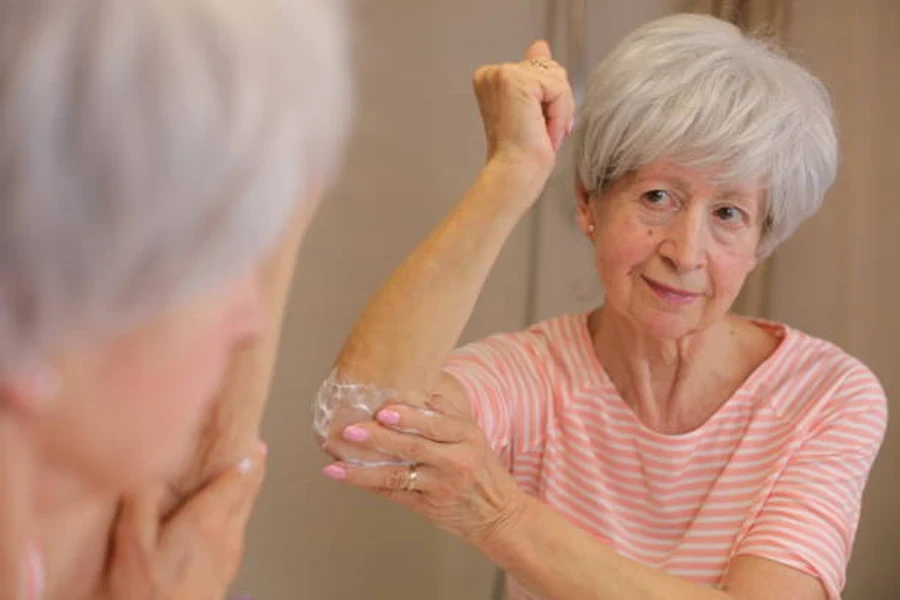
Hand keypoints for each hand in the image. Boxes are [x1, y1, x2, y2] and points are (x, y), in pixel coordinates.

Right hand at [99, 444, 266, 599]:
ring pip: (244, 512)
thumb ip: (140, 503)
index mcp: (207, 519)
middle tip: (259, 448)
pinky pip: (236, 530)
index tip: (254, 438)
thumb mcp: (132, 544)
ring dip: (247, 490)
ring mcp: (229, 554)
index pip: (236, 479)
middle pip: (247, 493)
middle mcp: (227, 533)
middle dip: (253, 469)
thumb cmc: (146, 594)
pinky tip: (226, 514)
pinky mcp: (224, 571)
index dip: (246, 457)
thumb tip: (149, 471)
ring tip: (247, 472)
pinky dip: (238, 511)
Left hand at [320, 395, 526, 545]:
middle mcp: (456, 459)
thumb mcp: (472, 435)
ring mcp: (441, 485)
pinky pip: (394, 492)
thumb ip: (445, 413)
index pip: (436, 423)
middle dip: (380, 438)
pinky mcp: (429, 505)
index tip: (384, 410)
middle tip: (352, 429)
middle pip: (415, 446)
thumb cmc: (480, 468)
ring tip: (337, 461)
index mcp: (467, 435)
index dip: (409, 417)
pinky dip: (368, 483)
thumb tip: (411, 387)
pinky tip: (345, 475)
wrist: (497, 513)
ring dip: (364, 468)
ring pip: (399, 473)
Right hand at [474, 40, 575, 175]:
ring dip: (560, 111)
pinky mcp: (518, 81)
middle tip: (541, 132)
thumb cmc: (521, 152)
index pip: (540, 70)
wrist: (514, 173)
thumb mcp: (533, 107)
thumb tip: (540, 45)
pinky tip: (543, 131)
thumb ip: (536, 74)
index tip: (535, 125)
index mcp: (492, 77)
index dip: (548, 100)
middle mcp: (493, 72)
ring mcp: (503, 74)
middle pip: (551, 70)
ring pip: (557, 79)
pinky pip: (558, 89)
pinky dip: (559, 114)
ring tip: (542, 133)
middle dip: (557, 104)